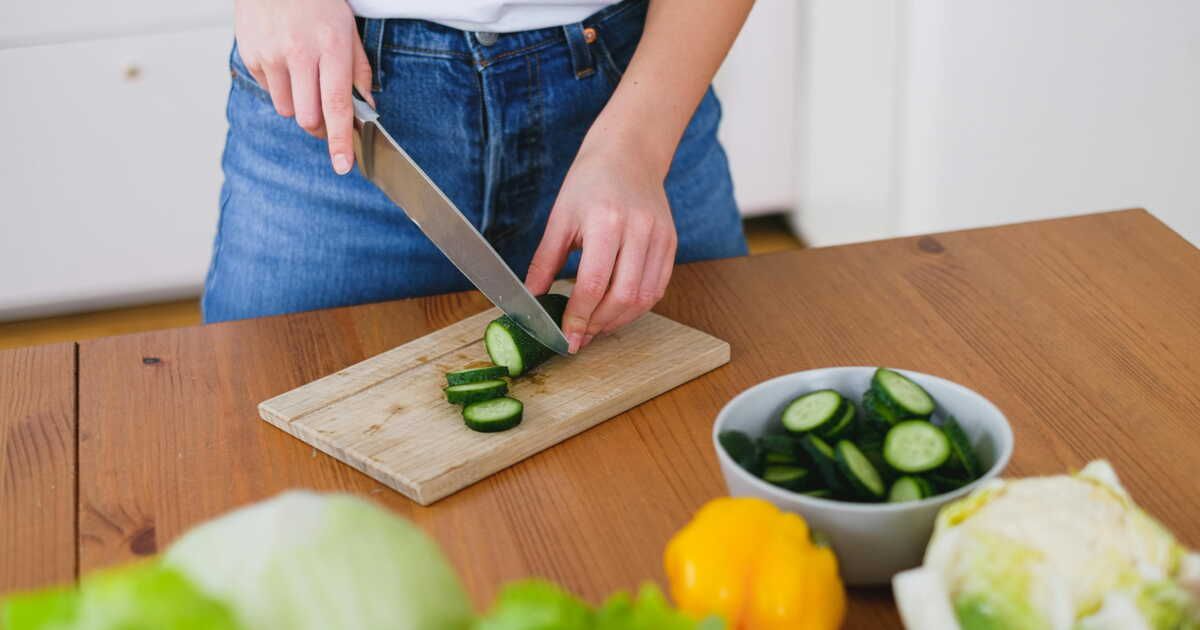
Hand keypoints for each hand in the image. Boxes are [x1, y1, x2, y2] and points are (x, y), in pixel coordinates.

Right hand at [234, 0, 373, 174]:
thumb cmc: (317, 1)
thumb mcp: (348, 29)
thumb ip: (359, 70)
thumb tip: (366, 106)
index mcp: (331, 47)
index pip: (336, 105)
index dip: (340, 140)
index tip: (342, 165)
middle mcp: (300, 53)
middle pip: (308, 117)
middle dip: (319, 127)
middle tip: (326, 120)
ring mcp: (272, 55)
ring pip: (287, 109)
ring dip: (299, 106)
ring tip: (303, 78)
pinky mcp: (252, 55)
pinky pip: (269, 91)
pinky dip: (280, 87)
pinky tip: (284, 63)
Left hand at [525, 136, 677, 353]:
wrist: (628, 154)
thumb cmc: (589, 183)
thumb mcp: (559, 218)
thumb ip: (545, 262)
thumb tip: (530, 299)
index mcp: (605, 221)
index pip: (593, 284)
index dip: (578, 318)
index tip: (567, 338)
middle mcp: (638, 230)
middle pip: (623, 296)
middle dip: (599, 324)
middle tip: (580, 336)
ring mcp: (660, 237)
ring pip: (645, 298)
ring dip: (619, 320)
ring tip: (596, 326)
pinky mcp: (671, 243)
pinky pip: (658, 288)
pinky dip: (637, 307)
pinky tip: (617, 310)